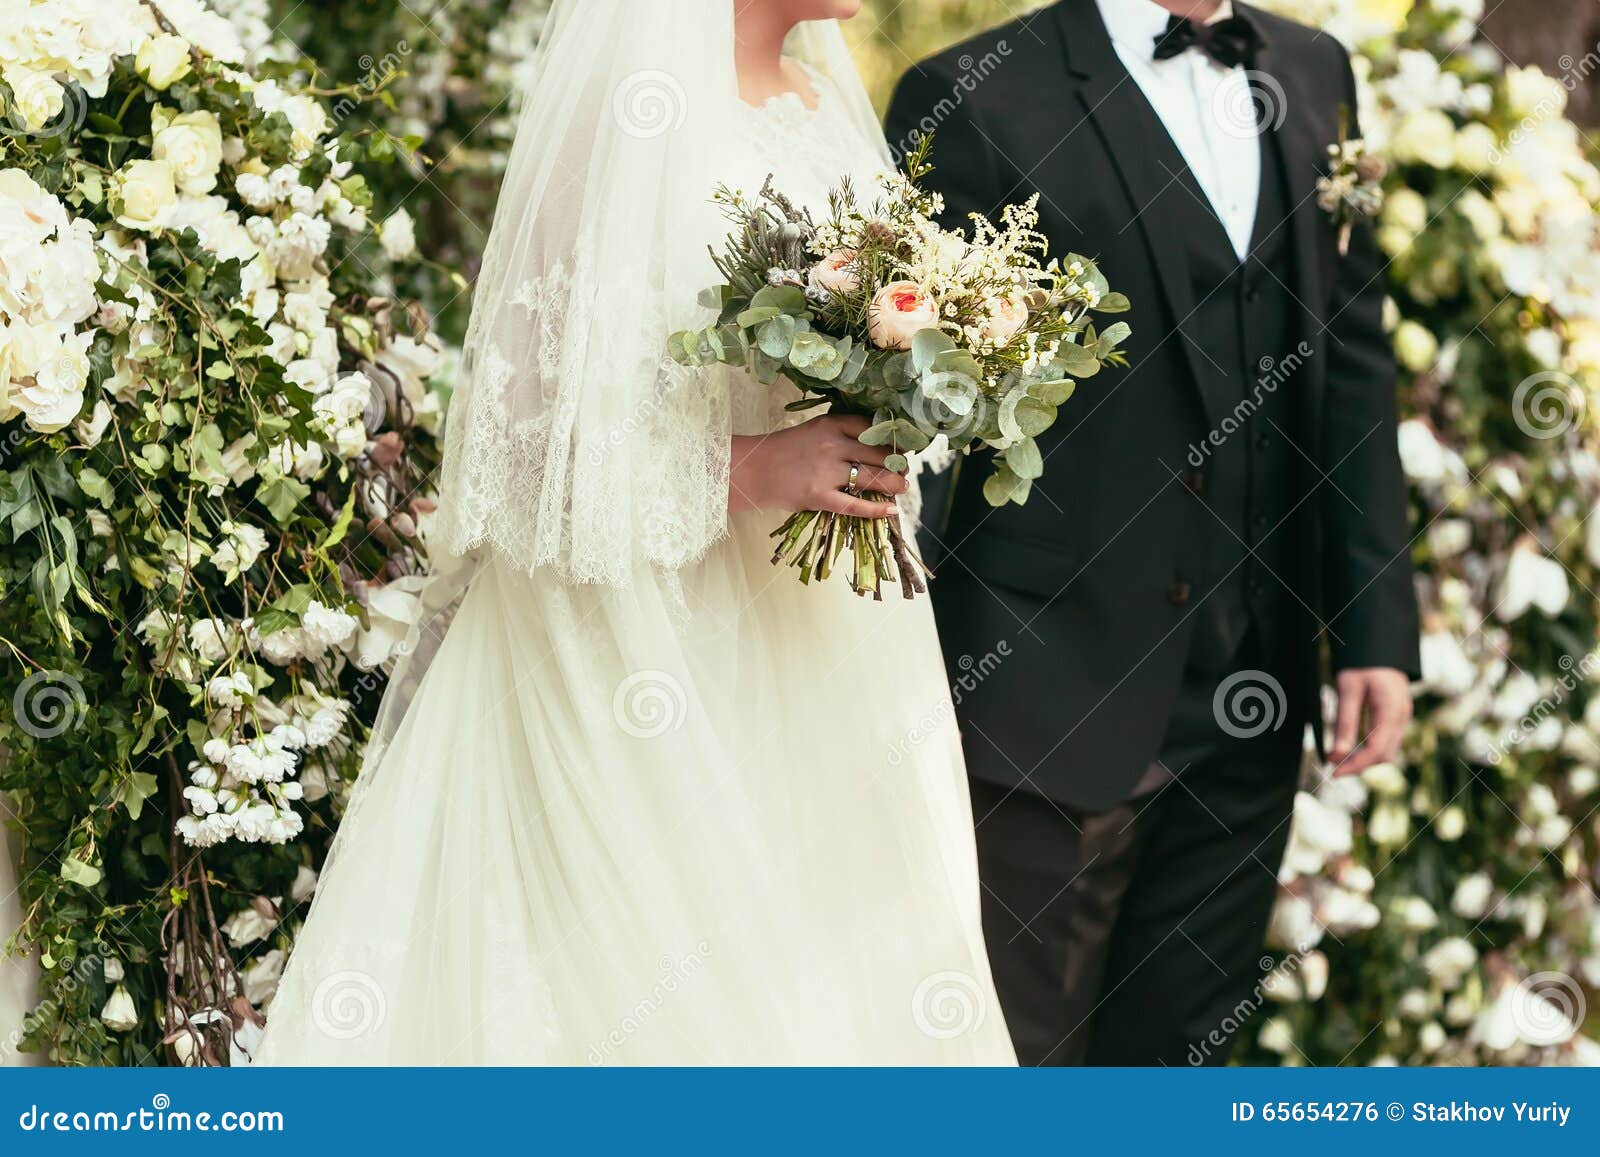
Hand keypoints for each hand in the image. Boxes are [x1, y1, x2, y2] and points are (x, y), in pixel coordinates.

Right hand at [729, 414, 905, 517]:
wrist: (753, 470)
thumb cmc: (783, 451)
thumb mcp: (813, 431)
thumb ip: (840, 436)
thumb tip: (874, 447)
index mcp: (830, 425)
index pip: (870, 428)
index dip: (890, 439)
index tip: (899, 447)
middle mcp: (831, 445)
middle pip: (878, 453)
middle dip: (897, 463)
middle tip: (904, 470)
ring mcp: (826, 471)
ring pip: (872, 478)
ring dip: (893, 484)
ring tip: (902, 487)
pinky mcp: (819, 496)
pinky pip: (855, 505)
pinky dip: (876, 509)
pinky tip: (890, 510)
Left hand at [1329, 667, 1412, 775]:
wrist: (1379, 645)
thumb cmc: (1362, 664)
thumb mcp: (1348, 690)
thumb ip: (1344, 723)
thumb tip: (1337, 755)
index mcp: (1391, 711)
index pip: (1375, 750)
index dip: (1354, 765)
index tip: (1333, 772)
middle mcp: (1401, 717)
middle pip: (1383, 755)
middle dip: (1359, 765)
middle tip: (1332, 765)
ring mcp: (1402, 716)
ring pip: (1387, 750)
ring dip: (1364, 758)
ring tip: (1338, 757)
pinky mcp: (1397, 715)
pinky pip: (1387, 740)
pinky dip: (1369, 748)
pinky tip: (1351, 746)